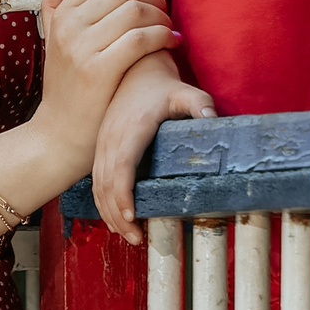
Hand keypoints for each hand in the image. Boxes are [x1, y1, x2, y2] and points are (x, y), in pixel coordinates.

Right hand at [26, 0, 179, 176]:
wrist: (58, 136)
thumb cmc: (65, 87)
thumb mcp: (52, 41)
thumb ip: (54, 4)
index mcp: (63, 13)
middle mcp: (70, 26)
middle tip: (164, 11)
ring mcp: (82, 48)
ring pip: (136, 9)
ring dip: (162, 16)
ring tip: (168, 29)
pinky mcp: (99, 71)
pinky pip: (141, 38)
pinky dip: (163, 36)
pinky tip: (171, 43)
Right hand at [91, 51, 215, 242]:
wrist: (136, 70)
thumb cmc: (162, 86)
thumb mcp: (185, 92)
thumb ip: (200, 104)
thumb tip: (213, 120)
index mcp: (130, 130)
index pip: (121, 168)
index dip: (123, 195)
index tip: (132, 216)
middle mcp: (111, 140)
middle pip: (106, 185)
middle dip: (118, 216)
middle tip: (137, 239)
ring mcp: (102, 145)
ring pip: (98, 187)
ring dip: (109, 214)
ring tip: (128, 235)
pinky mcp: (100, 150)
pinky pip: (96, 182)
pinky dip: (103, 204)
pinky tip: (116, 219)